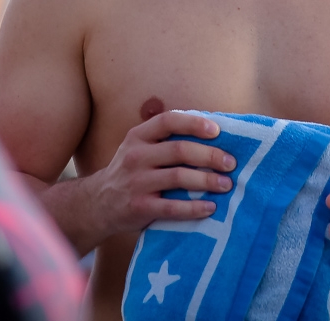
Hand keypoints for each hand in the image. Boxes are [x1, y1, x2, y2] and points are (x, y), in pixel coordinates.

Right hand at [88, 111, 235, 236]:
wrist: (98, 203)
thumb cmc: (131, 171)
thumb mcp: (139, 148)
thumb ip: (166, 139)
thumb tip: (213, 132)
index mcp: (138, 136)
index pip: (168, 121)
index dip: (194, 123)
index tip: (217, 130)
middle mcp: (135, 156)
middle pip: (178, 150)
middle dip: (209, 156)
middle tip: (230, 163)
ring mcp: (136, 182)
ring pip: (178, 178)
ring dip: (207, 181)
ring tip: (226, 184)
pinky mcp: (139, 207)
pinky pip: (172, 207)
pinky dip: (194, 208)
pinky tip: (210, 207)